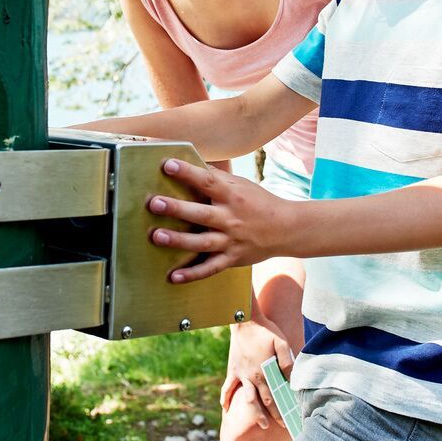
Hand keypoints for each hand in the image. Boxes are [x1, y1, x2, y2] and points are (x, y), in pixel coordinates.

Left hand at [145, 158, 296, 282]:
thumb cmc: (259, 203)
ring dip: (178, 240)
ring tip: (156, 236)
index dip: (188, 172)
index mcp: (232, 196)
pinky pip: (210, 268)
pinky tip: (173, 277)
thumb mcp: (241, 185)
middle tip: (154, 203)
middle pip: (201, 214)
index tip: (168, 164)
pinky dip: (192, 275)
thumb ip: (216, 178)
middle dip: (177, 209)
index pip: (209, 181)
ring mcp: (231, 241)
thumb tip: (190, 163)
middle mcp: (231, 218)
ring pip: (202, 242)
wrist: (287, 229)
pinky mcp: (232, 259)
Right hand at [220, 316, 295, 429]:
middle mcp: (252, 377)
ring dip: (254, 413)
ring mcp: (241, 374)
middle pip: (263, 401)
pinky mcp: (233, 369)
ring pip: (247, 399)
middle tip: (281, 426)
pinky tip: (225, 408)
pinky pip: (228, 387)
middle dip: (272, 415)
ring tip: (261, 425)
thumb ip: (286, 361)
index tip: (288, 420)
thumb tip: (292, 379)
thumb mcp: (281, 343)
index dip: (281, 409)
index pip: (274, 397)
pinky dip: (226, 398)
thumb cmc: (266, 331)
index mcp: (265, 372)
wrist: (245, 321)